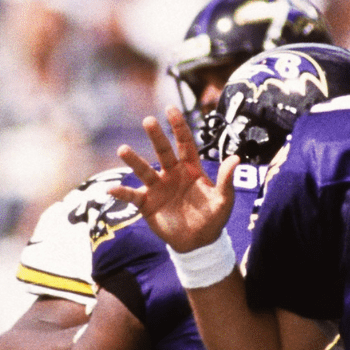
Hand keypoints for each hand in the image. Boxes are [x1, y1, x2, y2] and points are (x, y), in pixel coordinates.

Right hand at [113, 107, 238, 252]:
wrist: (199, 241)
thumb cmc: (213, 217)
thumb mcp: (223, 200)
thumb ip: (226, 180)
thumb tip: (236, 158)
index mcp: (190, 169)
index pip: (185, 144)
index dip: (179, 127)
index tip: (170, 108)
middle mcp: (172, 174)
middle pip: (163, 152)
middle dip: (156, 137)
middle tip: (149, 121)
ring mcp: (158, 187)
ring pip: (144, 170)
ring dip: (134, 160)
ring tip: (123, 149)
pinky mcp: (147, 203)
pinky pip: (132, 196)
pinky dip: (122, 193)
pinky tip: (112, 189)